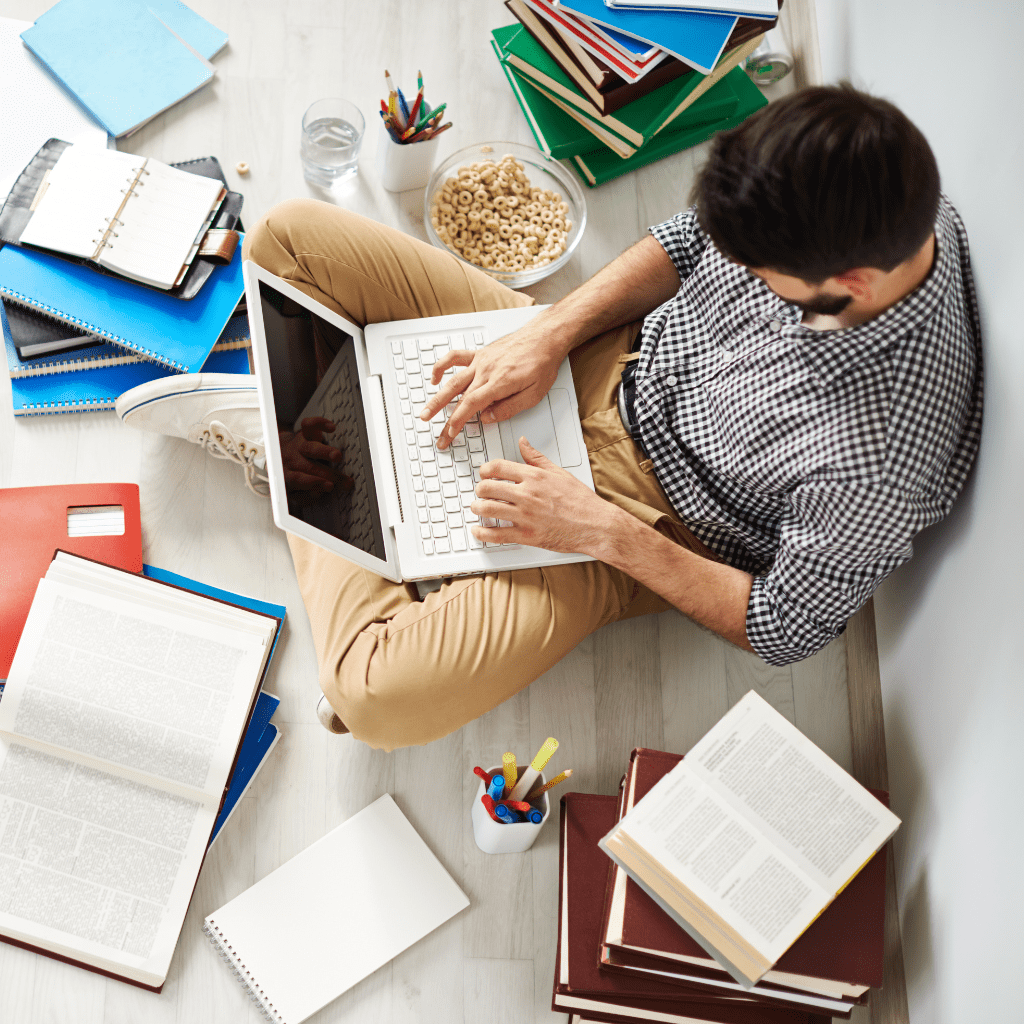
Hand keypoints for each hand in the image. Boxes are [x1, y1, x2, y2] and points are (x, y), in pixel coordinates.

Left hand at [277, 417, 349, 493]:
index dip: (314, 483)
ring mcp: (297, 446)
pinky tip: (331, 428)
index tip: (329, 487)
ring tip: (338, 456)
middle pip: (310, 467)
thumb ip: (305, 496)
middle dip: (328, 474)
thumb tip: (318, 493)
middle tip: (344, 480)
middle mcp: (291, 460)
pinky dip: (320, 423)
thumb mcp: (292, 491)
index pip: (299, 480)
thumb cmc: (290, 476)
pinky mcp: (303, 433)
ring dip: (325, 452)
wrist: (277, 455)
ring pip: (311, 447)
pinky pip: (309, 425)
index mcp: (286, 475)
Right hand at [418, 322, 565, 449]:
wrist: (544, 337)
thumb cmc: (542, 363)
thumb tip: (488, 418)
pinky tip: (435, 378)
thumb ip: (509, 407)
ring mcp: (481, 361)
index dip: (458, 421)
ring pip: (452, 380)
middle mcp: (486, 371)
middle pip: (458, 397)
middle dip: (444, 418)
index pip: (471, 405)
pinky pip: (455, 358)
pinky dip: (441, 367)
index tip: (451, 433)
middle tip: (437, 433)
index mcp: (499, 382)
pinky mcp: (480, 354)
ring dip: (436, 397)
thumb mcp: (534, 394)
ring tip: (426, 412)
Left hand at [470, 438, 616, 553]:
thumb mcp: (559, 472)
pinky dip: (482, 533)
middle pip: (487, 488)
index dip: (485, 470)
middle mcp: (527, 495)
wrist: (596, 525)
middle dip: (479, 490)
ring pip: (488, 509)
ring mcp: (526, 516)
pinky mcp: (527, 535)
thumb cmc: (581, 501)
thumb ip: (537, 458)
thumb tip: (523, 442)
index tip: (484, 474)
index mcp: (534, 477)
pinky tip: (478, 530)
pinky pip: (496, 534)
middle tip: (480, 493)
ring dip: (477, 508)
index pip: (498, 467)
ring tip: (477, 508)